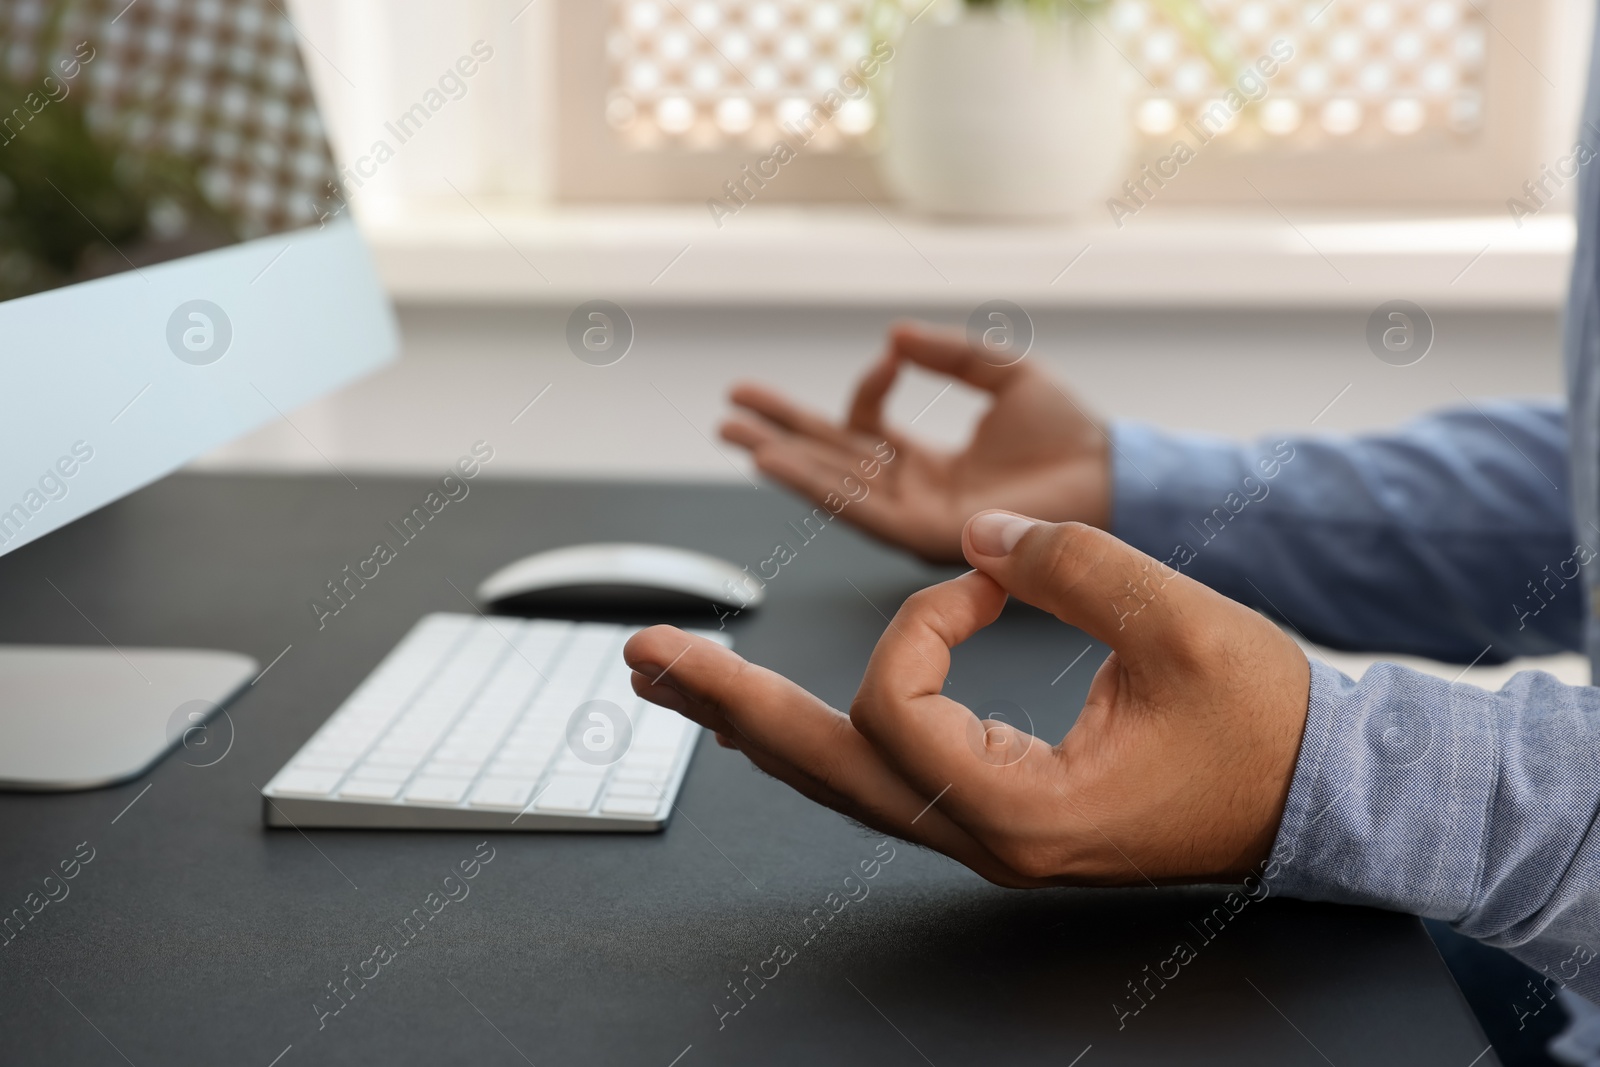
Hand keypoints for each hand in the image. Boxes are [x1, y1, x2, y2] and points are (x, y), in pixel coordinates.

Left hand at [624, 512, 1310, 886]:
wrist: (1319, 797)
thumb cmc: (1264, 727)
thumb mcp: (1181, 626)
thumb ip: (1068, 565)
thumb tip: (978, 535)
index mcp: (1018, 810)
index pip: (896, 708)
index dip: (923, 619)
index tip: (993, 577)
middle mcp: (981, 835)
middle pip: (818, 767)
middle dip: (725, 700)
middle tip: (643, 653)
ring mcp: (980, 829)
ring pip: (837, 778)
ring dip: (753, 717)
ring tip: (677, 675)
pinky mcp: (992, 807)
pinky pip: (879, 772)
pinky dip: (816, 731)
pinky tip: (768, 708)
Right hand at [720, 324, 1111, 564]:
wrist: (1110, 475)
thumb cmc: (1070, 434)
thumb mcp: (1003, 374)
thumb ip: (950, 355)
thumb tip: (893, 336)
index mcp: (930, 464)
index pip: (868, 432)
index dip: (864, 393)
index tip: (886, 360)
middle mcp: (912, 493)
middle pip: (830, 461)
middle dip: (779, 433)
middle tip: (728, 411)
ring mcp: (914, 517)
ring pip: (832, 485)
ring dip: (781, 458)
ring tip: (734, 433)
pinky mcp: (922, 533)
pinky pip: (856, 505)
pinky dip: (812, 482)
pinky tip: (776, 460)